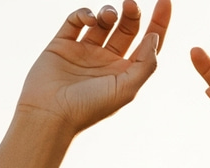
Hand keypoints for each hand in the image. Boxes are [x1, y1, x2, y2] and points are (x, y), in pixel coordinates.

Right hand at [17, 1, 170, 133]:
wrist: (50, 113)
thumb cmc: (89, 108)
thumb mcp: (126, 89)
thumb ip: (144, 64)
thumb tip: (155, 37)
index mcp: (124, 74)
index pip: (147, 44)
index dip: (159, 22)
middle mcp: (106, 61)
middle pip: (126, 28)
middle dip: (132, 13)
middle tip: (131, 4)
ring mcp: (85, 51)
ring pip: (102, 22)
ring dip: (108, 12)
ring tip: (108, 16)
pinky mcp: (63, 44)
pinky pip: (76, 20)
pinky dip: (84, 13)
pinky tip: (89, 19)